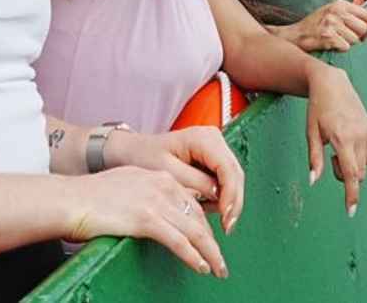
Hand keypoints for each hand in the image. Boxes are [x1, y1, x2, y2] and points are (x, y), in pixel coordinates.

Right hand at [63, 166, 229, 277]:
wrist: (68, 199)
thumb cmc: (88, 197)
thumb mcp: (125, 185)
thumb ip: (144, 194)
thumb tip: (152, 213)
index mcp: (158, 176)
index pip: (190, 202)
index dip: (203, 224)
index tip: (209, 241)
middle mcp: (162, 185)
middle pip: (197, 216)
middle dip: (211, 241)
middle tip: (220, 260)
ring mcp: (155, 201)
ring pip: (194, 231)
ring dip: (210, 253)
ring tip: (218, 269)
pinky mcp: (146, 219)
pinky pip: (179, 242)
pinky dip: (193, 257)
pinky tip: (201, 267)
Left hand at [103, 126, 245, 235]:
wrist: (131, 150)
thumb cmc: (143, 157)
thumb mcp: (166, 171)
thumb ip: (194, 182)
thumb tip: (218, 196)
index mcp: (203, 138)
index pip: (227, 168)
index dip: (230, 194)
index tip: (225, 217)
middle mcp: (213, 138)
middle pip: (235, 174)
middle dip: (233, 202)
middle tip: (227, 227)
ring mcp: (215, 148)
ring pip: (232, 178)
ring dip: (228, 201)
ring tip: (218, 222)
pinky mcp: (212, 158)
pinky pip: (224, 180)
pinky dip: (221, 197)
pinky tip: (210, 210)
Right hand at [290, 0, 366, 51]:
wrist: (294, 35)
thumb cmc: (314, 26)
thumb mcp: (331, 12)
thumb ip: (348, 14)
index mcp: (340, 4)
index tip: (364, 35)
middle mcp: (337, 11)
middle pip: (364, 28)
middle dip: (359, 38)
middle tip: (349, 40)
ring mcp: (331, 23)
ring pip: (355, 40)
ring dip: (347, 44)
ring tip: (335, 41)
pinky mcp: (327, 36)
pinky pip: (345, 47)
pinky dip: (339, 49)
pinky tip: (330, 45)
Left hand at [305, 66, 366, 216]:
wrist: (332, 83)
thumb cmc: (317, 108)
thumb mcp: (311, 133)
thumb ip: (315, 159)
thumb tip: (313, 181)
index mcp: (342, 139)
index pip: (350, 174)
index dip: (351, 195)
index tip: (351, 211)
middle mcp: (358, 137)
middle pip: (357, 174)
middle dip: (345, 175)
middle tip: (331, 159)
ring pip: (364, 166)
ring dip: (352, 166)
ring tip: (338, 148)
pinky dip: (359, 157)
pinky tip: (348, 143)